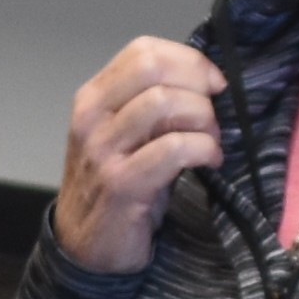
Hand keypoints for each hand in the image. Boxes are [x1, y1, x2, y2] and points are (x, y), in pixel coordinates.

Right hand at [52, 35, 228, 274]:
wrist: (85, 247)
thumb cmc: (116, 186)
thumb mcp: (126, 135)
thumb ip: (152, 104)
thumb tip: (206, 82)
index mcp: (93, 98)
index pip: (143, 50)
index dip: (188, 60)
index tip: (212, 84)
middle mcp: (91, 117)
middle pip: (154, 69)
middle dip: (197, 86)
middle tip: (212, 116)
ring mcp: (103, 150)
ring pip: (164, 102)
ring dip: (203, 119)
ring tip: (210, 141)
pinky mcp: (122, 184)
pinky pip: (174, 148)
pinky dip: (203, 149)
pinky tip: (210, 161)